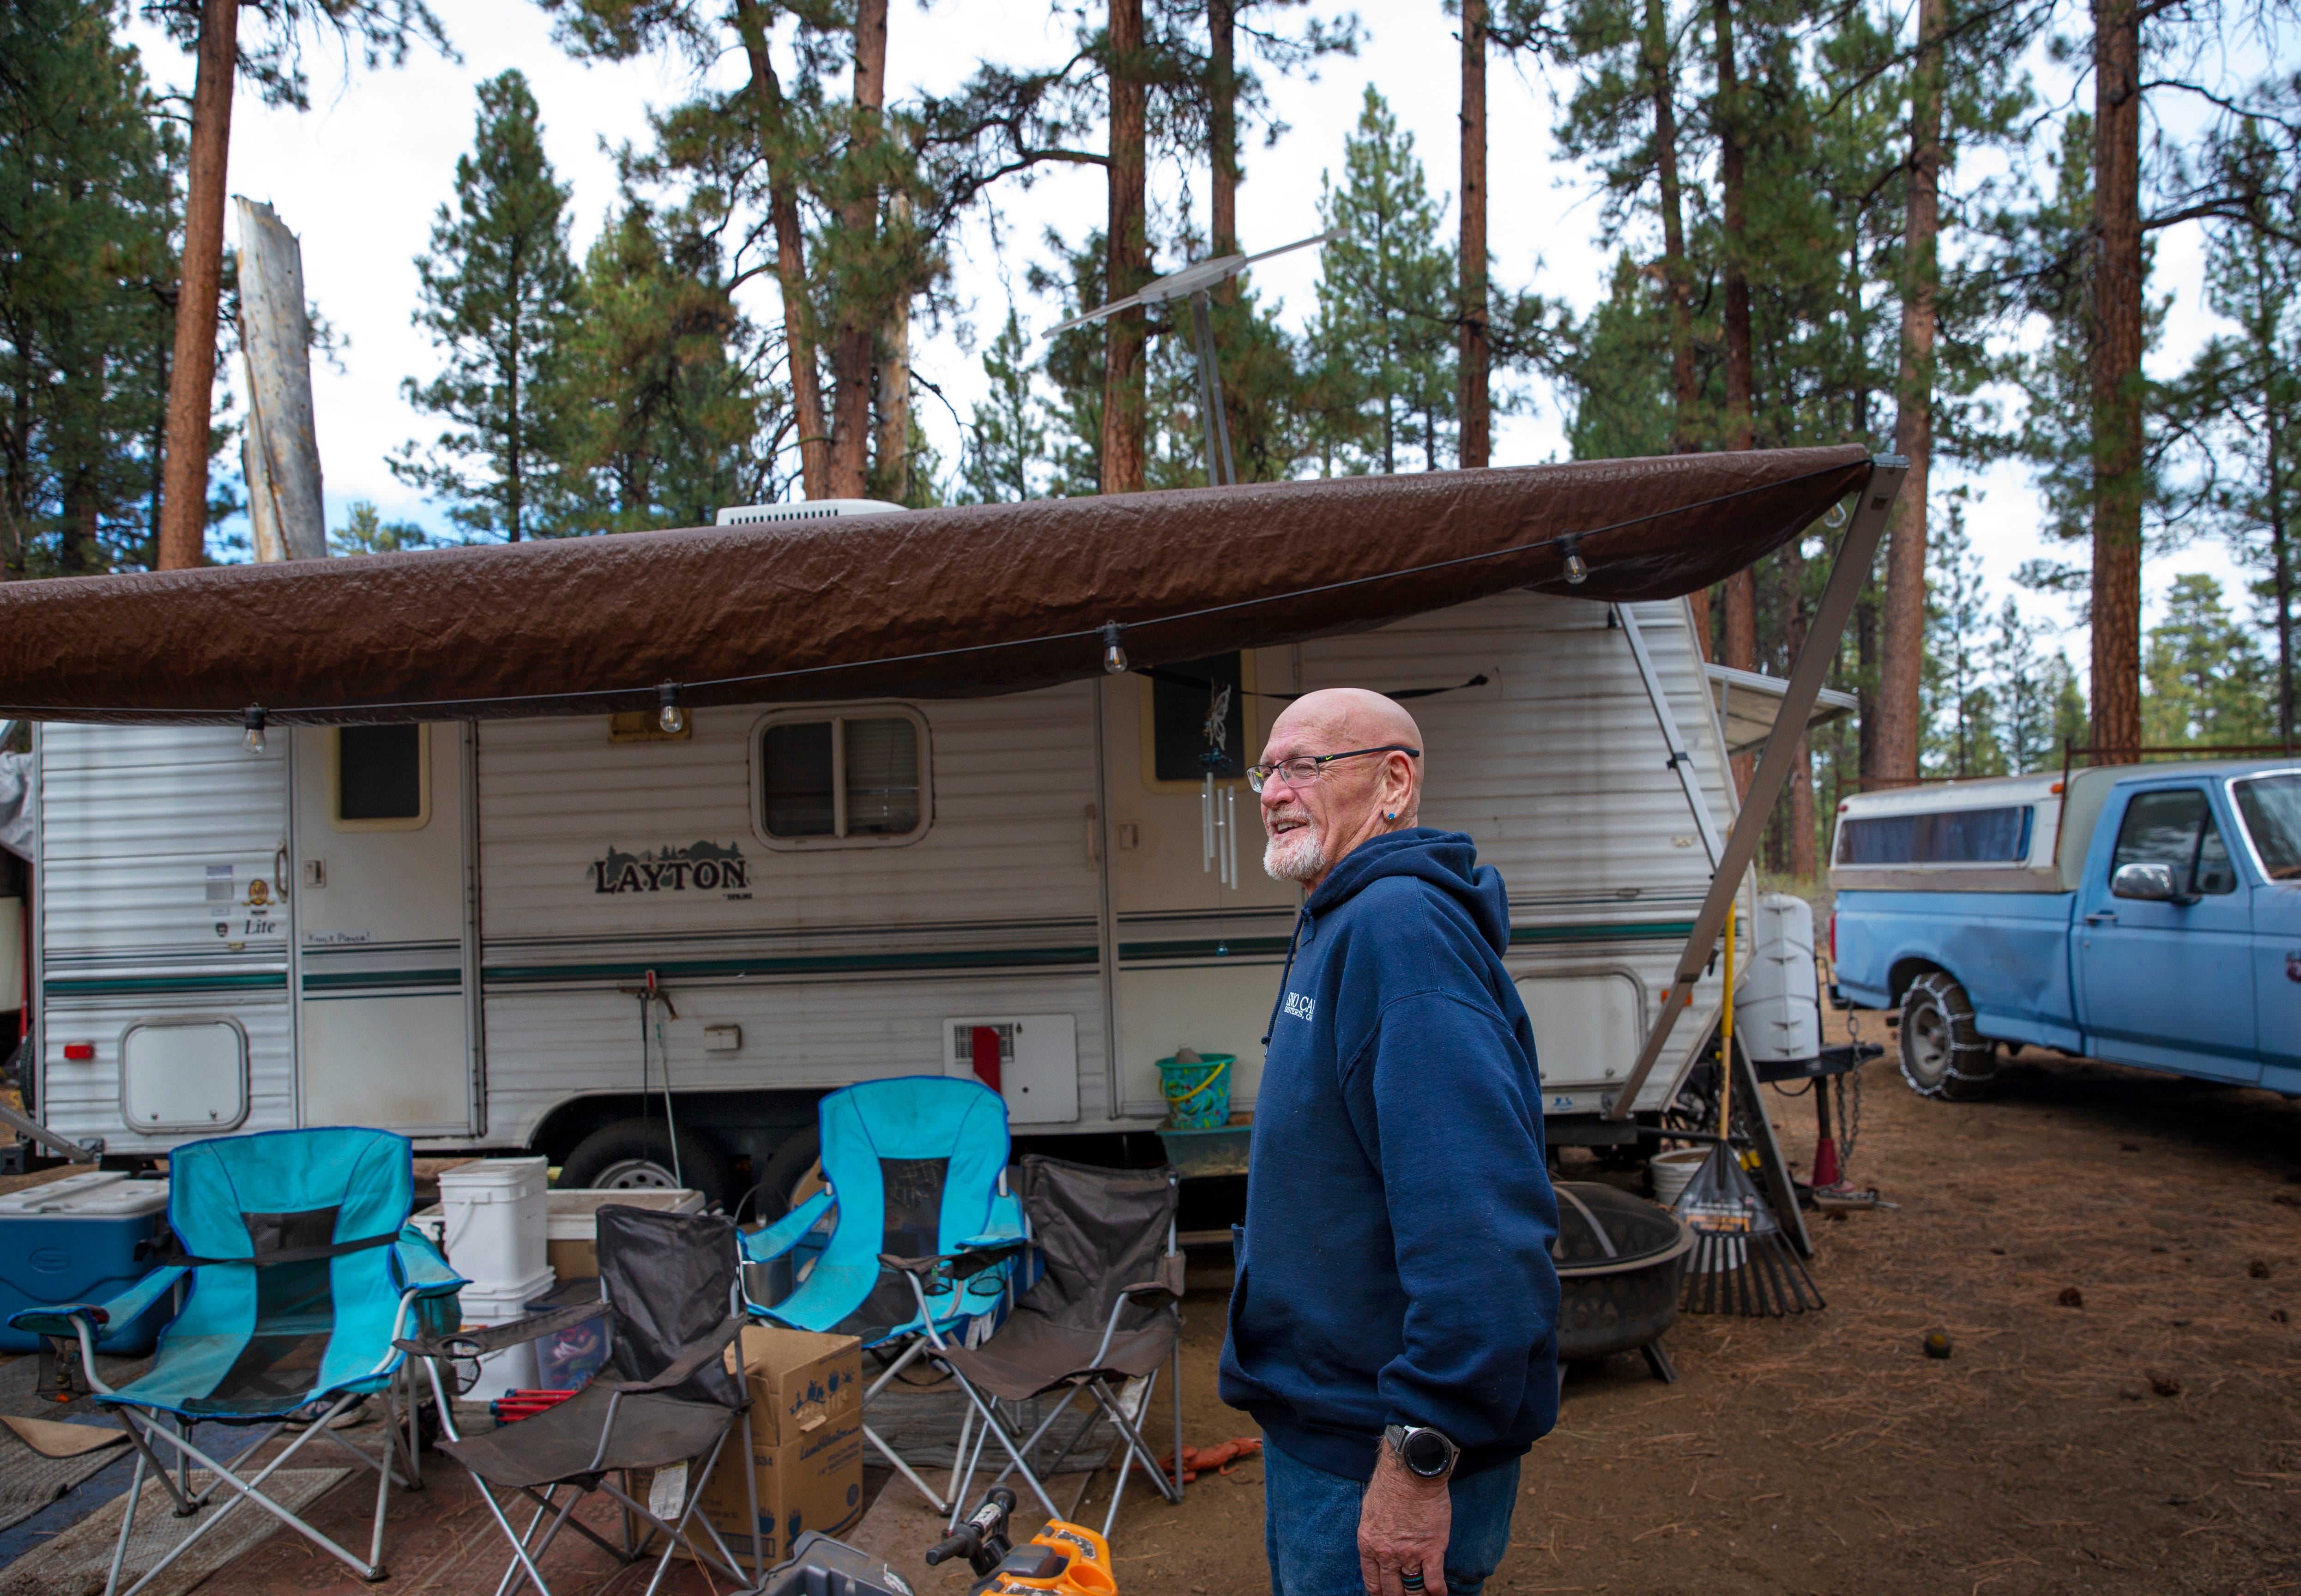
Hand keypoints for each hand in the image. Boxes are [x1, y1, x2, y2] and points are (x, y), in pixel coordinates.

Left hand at [1358, 1446, 1449, 1595]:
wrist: (1411, 1471)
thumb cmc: (1390, 1485)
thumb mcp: (1370, 1512)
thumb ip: (1374, 1534)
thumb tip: (1379, 1544)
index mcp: (1368, 1545)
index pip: (1372, 1582)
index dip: (1380, 1593)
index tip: (1386, 1595)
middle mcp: (1386, 1555)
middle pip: (1392, 1590)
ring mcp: (1409, 1555)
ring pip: (1413, 1590)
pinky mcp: (1432, 1550)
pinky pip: (1434, 1582)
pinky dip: (1438, 1592)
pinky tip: (1439, 1593)